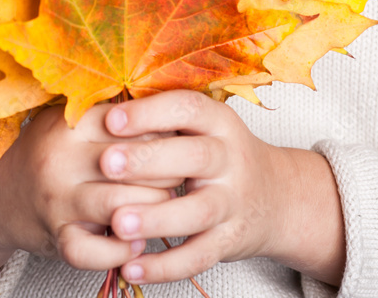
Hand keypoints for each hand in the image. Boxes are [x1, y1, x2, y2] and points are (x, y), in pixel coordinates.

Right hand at [0, 103, 177, 270]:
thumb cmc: (50, 149)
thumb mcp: (72, 117)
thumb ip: (114, 110)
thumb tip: (172, 110)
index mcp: (73, 122)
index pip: (136, 124)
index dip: (164, 133)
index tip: (177, 139)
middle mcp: (62, 159)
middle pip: (135, 164)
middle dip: (168, 171)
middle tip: (181, 172)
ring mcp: (58, 201)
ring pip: (123, 206)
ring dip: (154, 210)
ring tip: (165, 205)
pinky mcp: (56, 238)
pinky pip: (95, 251)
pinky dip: (123, 250)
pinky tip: (137, 242)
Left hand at [100, 90, 345, 287]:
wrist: (276, 196)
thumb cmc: (221, 155)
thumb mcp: (205, 127)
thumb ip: (165, 119)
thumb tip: (101, 109)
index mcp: (220, 122)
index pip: (188, 109)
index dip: (150, 113)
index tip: (111, 119)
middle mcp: (231, 159)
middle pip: (195, 157)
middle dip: (149, 160)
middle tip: (107, 163)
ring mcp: (234, 202)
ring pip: (198, 211)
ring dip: (157, 218)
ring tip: (118, 223)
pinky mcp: (231, 241)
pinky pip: (199, 256)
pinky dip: (165, 266)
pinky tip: (133, 268)